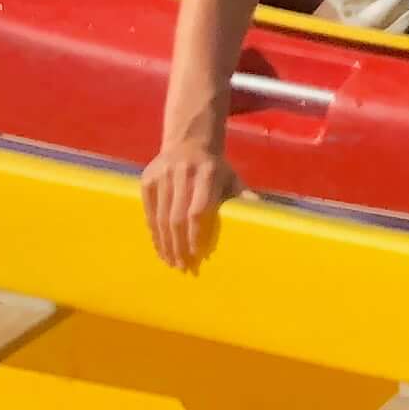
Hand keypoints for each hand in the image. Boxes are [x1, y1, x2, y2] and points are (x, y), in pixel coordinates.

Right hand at [142, 125, 240, 271]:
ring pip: (161, 218)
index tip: (199, 255)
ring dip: (165, 244)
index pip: (199, 211)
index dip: (197, 235)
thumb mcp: (232, 178)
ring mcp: (162, 177)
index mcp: (208, 174)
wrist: (188, 142)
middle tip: (184, 267)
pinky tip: (160, 248)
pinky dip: (154, 233)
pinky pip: (149, 212)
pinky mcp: (147, 181)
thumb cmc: (216, 168)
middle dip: (180, 246)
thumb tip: (261, 214)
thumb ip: (243, 196)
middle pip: (177, 218)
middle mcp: (183, 174)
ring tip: (172, 263)